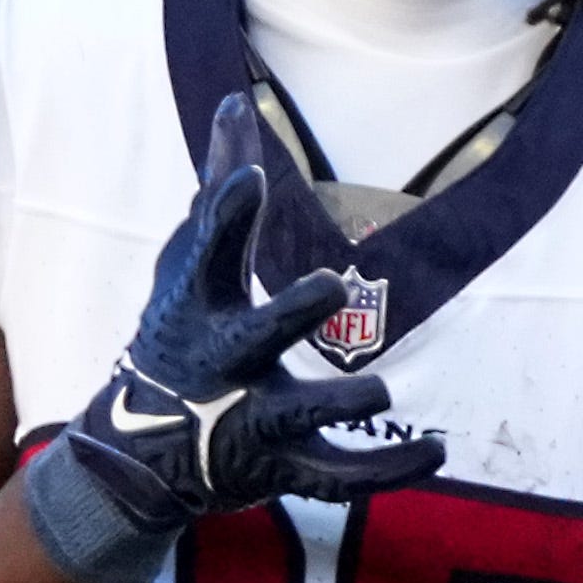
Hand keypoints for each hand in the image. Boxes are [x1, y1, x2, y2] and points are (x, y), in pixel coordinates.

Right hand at [14, 155, 442, 582]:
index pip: (207, 253)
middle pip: (256, 338)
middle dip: (290, 314)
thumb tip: (234, 105)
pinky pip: (340, 477)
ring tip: (384, 390)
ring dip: (342, 405)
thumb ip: (219, 192)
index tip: (248, 175)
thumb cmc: (177, 334)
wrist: (142, 453)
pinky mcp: (281, 467)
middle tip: (329, 286)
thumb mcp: (185, 264)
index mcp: (199, 307)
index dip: (226, 215)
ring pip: (301, 416)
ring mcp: (252, 421)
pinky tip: (440, 448)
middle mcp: (223, 363)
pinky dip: (392, 469)